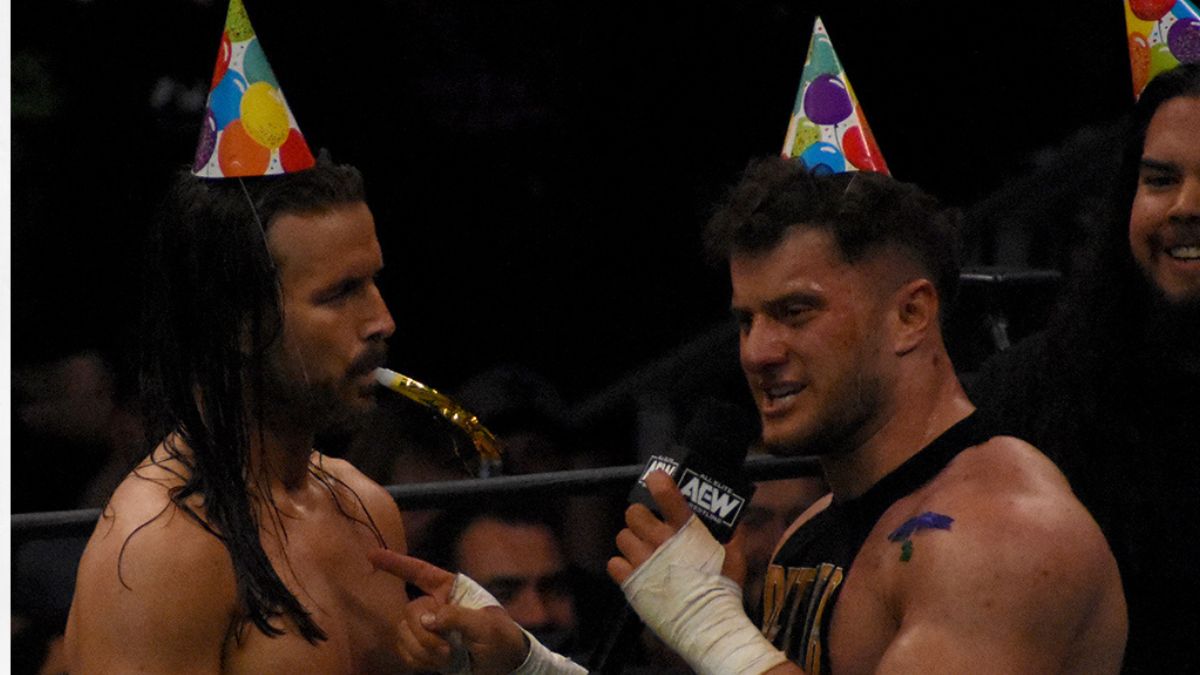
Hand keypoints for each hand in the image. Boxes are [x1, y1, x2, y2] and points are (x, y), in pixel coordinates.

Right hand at [369, 550, 527, 674]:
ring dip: (421, 650)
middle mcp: (435, 605)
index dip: (396, 563)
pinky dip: (416, 660)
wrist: (505, 668)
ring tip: (446, 659)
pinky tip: (434, 665)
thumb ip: (457, 617)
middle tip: (446, 650)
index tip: (372, 555)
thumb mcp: (486, 626)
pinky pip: (404, 651)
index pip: (420, 572)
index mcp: (451, 590)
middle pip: (410, 611)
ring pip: (403, 633)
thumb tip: (426, 619)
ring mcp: (428, 628)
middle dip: (424, 634)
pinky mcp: (423, 649)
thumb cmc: (502, 639)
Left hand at [607, 470, 743, 584]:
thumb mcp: (734, 557)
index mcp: (686, 530)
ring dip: (632, 542)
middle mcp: (661, 541)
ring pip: (622, 537)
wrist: (708, 625)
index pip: (665, 492)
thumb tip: (736, 522)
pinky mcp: (632, 583)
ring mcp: (644, 562)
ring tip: (643, 551)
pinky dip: (622, 566)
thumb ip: (732, 535)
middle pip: (633, 513)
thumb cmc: (723, 591)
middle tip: (650, 528)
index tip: (656, 480)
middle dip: (641, 518)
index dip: (657, 481)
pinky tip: (635, 571)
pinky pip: (614, 564)